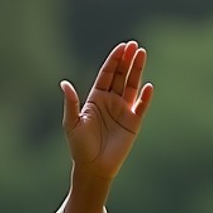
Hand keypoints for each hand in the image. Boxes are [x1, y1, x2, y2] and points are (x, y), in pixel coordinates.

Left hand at [60, 40, 153, 180]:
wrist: (93, 167)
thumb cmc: (79, 146)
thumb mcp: (72, 123)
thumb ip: (71, 102)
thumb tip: (64, 83)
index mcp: (96, 98)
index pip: (107, 74)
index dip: (114, 60)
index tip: (122, 47)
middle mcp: (111, 101)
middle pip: (121, 75)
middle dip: (127, 60)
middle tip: (134, 45)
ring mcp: (123, 110)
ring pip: (132, 85)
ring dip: (137, 70)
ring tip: (142, 54)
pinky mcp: (133, 123)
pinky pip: (141, 106)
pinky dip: (145, 97)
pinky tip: (148, 86)